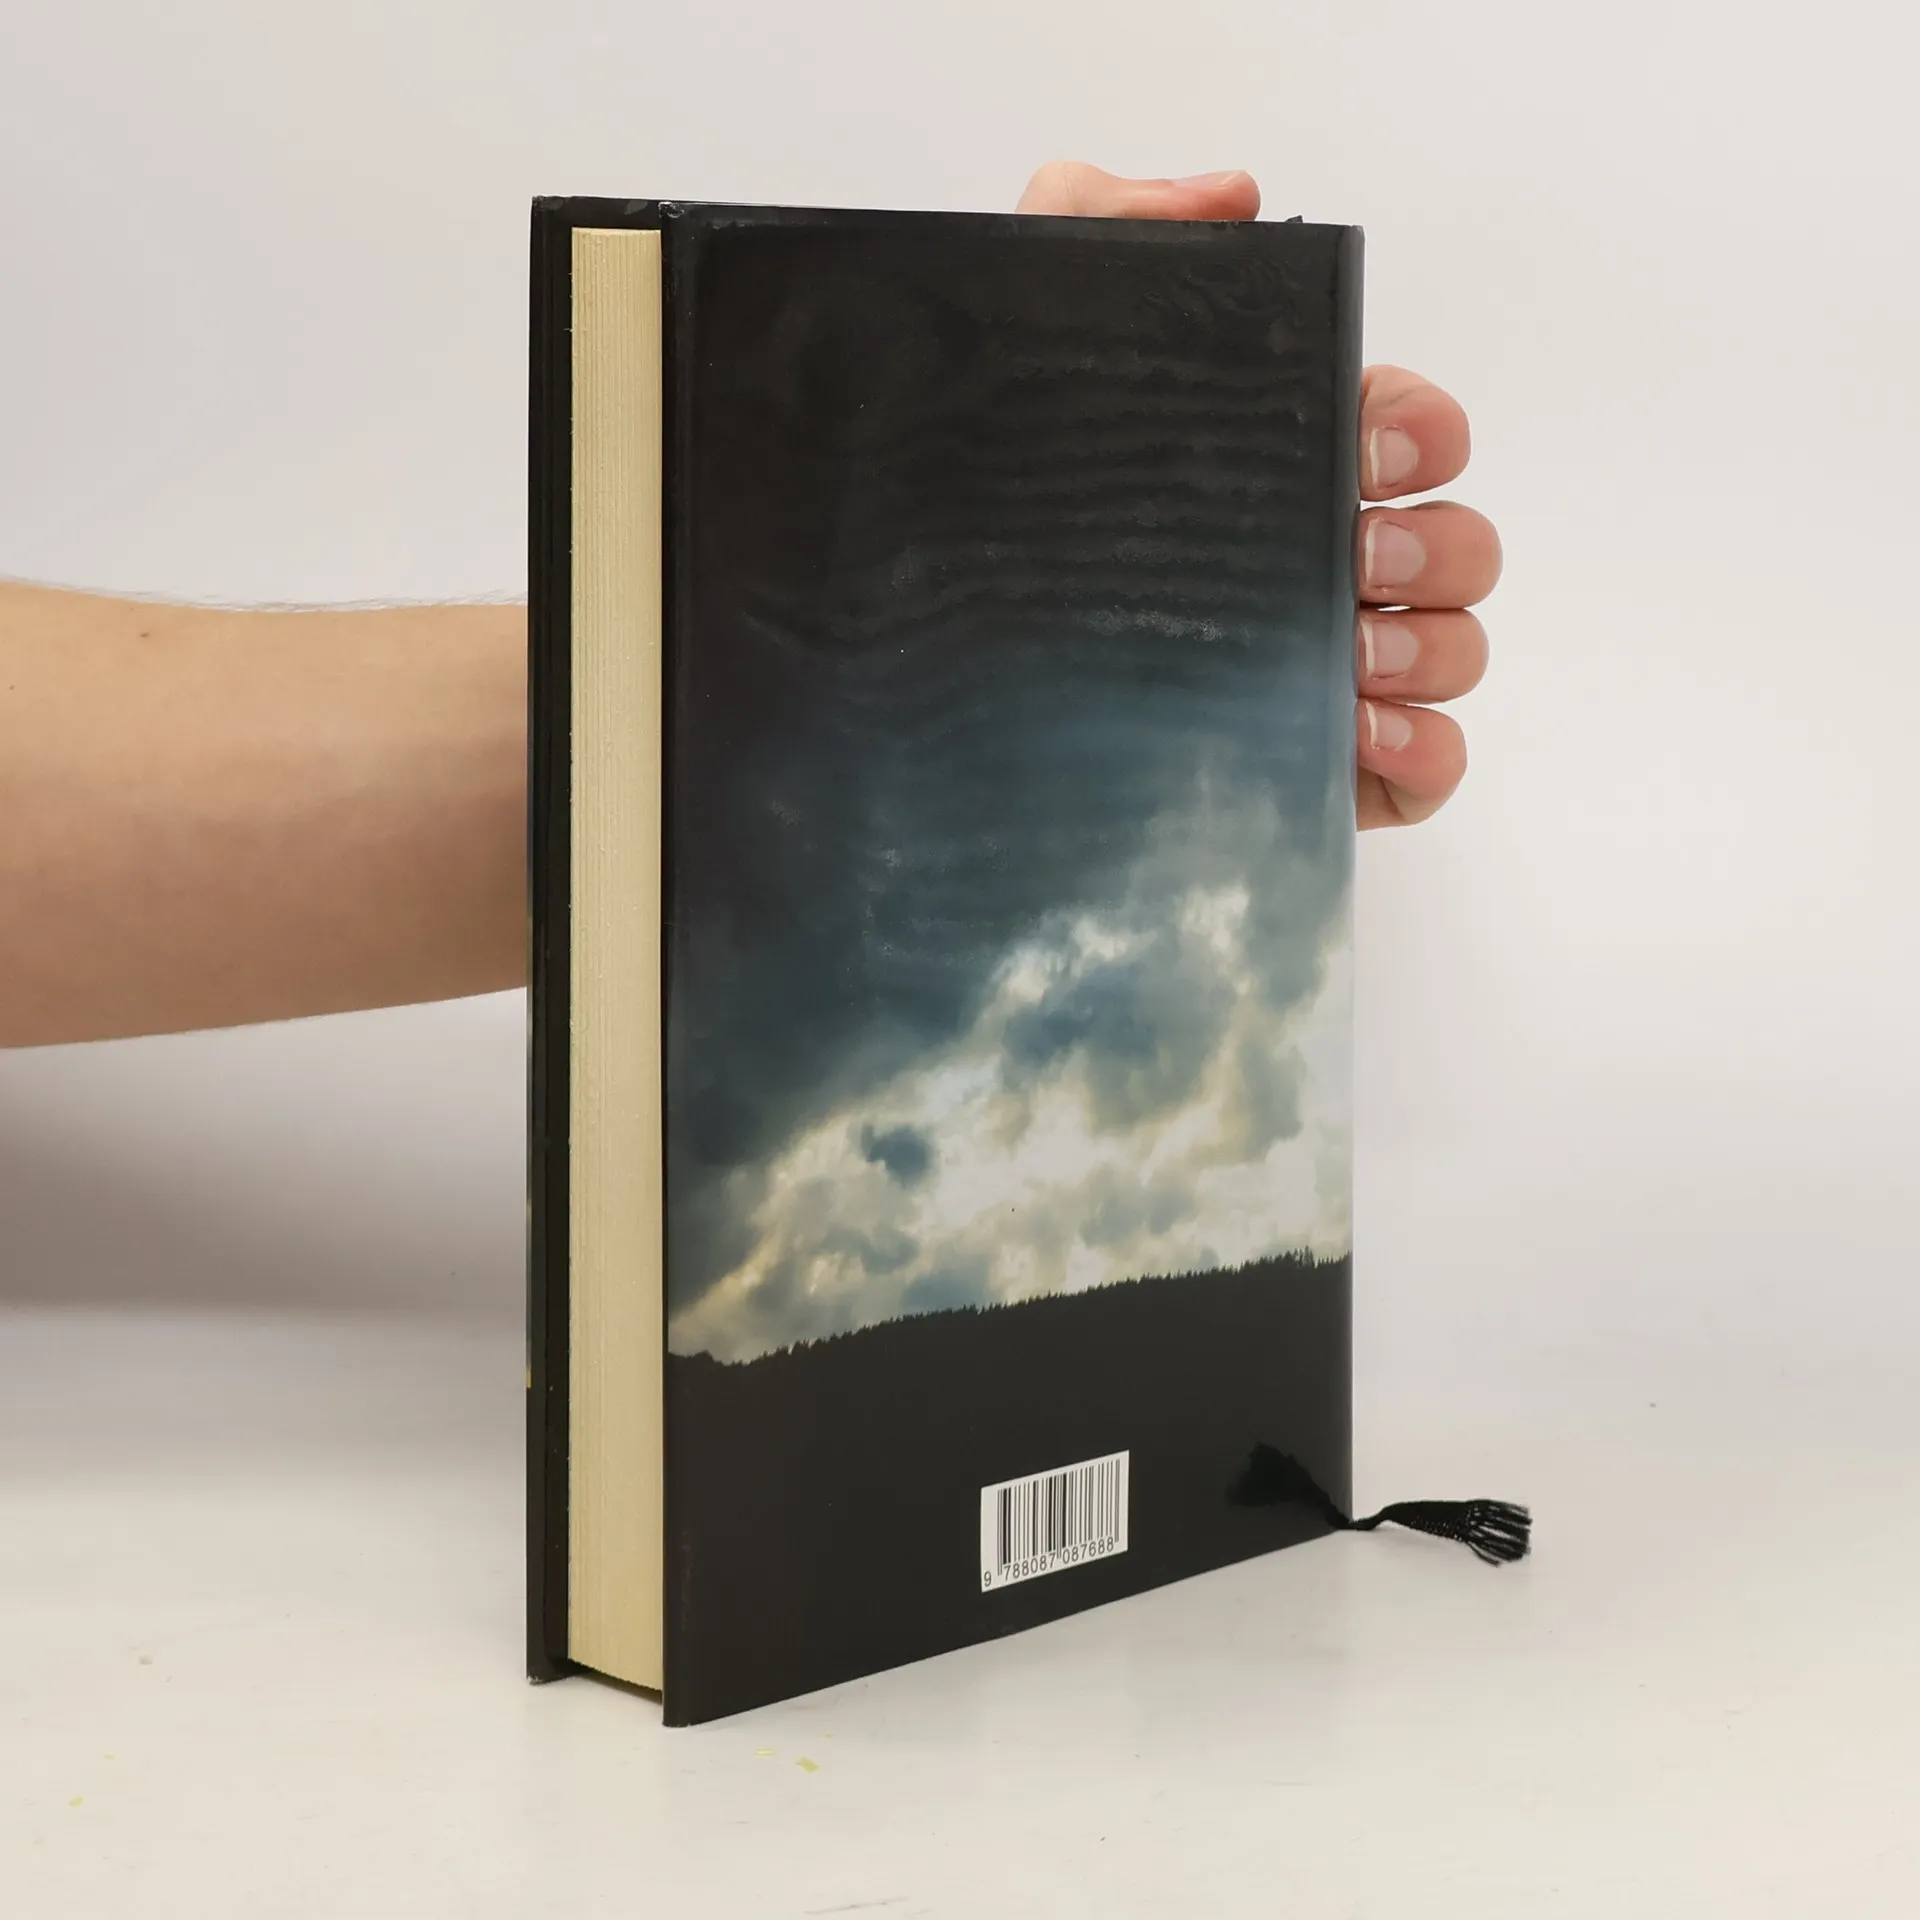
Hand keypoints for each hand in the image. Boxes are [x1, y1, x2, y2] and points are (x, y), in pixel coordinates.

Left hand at [1017, 162, 1500, 828]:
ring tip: (1345, 660)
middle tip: (1354, 559)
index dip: (1419, 431)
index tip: (1368, 450)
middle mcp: (1312, 569)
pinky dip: (1423, 747)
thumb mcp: (1015, 345)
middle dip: (1434, 545)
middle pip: (1457, 544)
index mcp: (1273, 471)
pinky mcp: (1318, 771)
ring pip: (1456, 649)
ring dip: (1433, 648)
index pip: (1408, 432)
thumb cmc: (974, 516)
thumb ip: (1097, 224)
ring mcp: (1322, 675)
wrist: (912, 679)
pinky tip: (1354, 731)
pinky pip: (1429, 765)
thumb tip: (1234, 198)